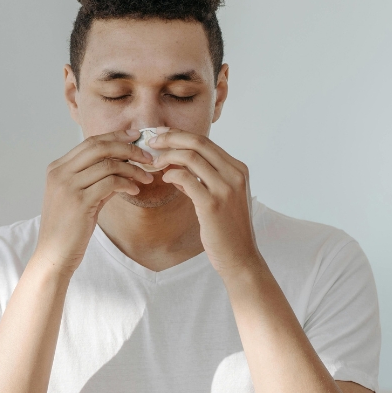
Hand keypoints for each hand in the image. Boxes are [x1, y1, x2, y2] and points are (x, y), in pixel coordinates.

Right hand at [34, 129, 153, 274]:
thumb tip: (123, 167)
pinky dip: (126, 184)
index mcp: (57, 168)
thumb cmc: (68, 229)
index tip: (135, 137)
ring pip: (107, 164)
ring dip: (132, 169)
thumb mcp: (80, 198)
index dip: (115, 137)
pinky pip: (110, 183)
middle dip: (127, 148)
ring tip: (146, 178)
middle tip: (147, 156)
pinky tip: (135, 191)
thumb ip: (97, 180)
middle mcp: (60, 173)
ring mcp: (68, 186)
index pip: (90, 142)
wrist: (54, 255)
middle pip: (99, 147)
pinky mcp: (79, 202)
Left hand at [149, 128, 263, 276]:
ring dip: (167, 156)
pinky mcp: (212, 204)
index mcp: (238, 169)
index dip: (180, 135)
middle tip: (151, 142)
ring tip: (154, 163)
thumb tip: (176, 166)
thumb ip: (202, 178)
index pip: (206, 141)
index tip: (161, 135)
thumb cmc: (227, 228)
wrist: (240, 257)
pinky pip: (185, 178)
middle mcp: (235, 174)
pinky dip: (171, 175)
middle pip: (198, 142)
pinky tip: (164, 179)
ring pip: (190, 157)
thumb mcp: (220, 197)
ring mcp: (225, 188)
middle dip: (170, 138)